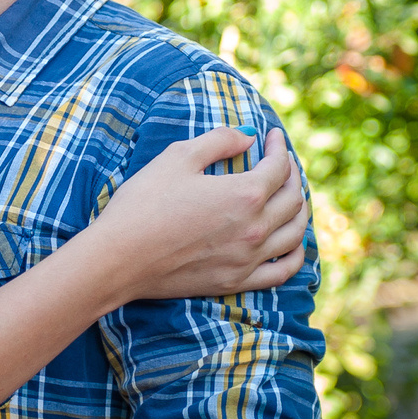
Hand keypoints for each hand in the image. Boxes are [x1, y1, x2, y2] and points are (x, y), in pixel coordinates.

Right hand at [88, 126, 308, 303]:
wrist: (118, 258)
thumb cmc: (143, 203)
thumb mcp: (177, 157)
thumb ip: (218, 140)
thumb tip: (247, 136)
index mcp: (245, 194)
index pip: (278, 167)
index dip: (278, 147)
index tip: (271, 136)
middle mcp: (255, 228)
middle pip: (292, 200)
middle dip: (292, 176)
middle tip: (282, 164)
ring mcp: (248, 259)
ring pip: (294, 235)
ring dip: (299, 212)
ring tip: (292, 198)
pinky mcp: (236, 282)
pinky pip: (282, 273)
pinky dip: (295, 256)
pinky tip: (293, 245)